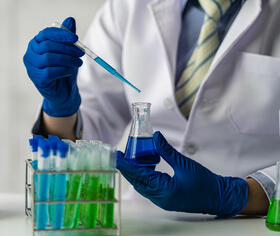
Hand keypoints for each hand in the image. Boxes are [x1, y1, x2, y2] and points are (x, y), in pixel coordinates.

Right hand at [23, 17, 84, 116]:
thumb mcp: (68, 52)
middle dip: (68, 49)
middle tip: (81, 53)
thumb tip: (70, 19)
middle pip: (48, 46)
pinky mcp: (37, 79)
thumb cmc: (64, 70)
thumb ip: (68, 37)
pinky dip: (64, 70)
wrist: (64, 92)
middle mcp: (30, 54)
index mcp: (36, 44)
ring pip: (50, 58)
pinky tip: (70, 71)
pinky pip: (51, 71)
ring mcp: (32, 68)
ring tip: (78, 63)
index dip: (61, 35)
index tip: (76, 39)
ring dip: (68, 60)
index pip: (46, 34)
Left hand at [117, 131, 248, 216]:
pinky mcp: (166, 200)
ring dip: (135, 174)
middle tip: (121, 156)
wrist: (219, 197)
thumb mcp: (184, 163)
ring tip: (131, 160)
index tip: (117, 156)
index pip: (139, 175)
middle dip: (128, 169)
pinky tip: (145, 168)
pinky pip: (149, 189)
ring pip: (142, 186)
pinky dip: (144, 178)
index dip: (126, 164)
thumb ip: (166, 150)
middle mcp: (160, 198)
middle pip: (137, 182)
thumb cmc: (205, 182)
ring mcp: (162, 201)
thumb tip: (155, 136)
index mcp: (164, 190)